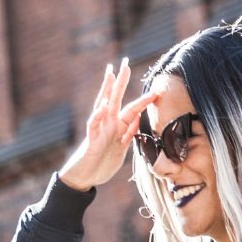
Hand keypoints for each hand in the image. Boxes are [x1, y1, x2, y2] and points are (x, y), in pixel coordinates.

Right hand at [56, 59, 161, 192]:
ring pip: (102, 106)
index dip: (143, 99)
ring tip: (111, 75)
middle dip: (121, 81)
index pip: (131, 109)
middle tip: (125, 62)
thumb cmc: (102, 163)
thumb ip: (129, 133)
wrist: (84, 179)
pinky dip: (97, 116)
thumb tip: (137, 119)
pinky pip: (93, 127)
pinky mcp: (91, 141)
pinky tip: (102, 106)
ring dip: (107, 90)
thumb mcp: (121, 148)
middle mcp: (108, 124)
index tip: (156, 89)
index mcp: (117, 127)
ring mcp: (99, 131)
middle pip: (115, 98)